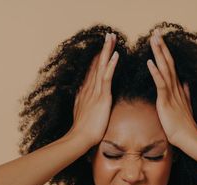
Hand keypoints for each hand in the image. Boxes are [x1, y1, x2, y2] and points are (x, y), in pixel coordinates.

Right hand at [71, 32, 118, 146]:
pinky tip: (116, 55)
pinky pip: (107, 78)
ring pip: (102, 66)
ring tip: (112, 38)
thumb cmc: (83, 130)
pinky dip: (111, 66)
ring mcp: (95, 92)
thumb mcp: (82, 113)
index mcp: (85, 91)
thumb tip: (83, 98)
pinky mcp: (102, 97)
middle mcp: (89, 88)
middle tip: (109, 35)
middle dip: (103, 49)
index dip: (98, 57)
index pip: (93, 70)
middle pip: (97, 64)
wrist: (80, 138)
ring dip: (107, 51)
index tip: (102, 46)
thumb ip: (83, 103)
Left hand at [147, 28, 196, 145]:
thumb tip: (186, 83)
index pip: (171, 66)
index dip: (165, 52)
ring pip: (165, 69)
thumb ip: (185, 94)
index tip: (160, 40)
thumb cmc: (184, 125)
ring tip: (153, 40)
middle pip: (168, 62)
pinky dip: (156, 72)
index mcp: (177, 88)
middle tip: (156, 32)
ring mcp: (171, 93)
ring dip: (159, 53)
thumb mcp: (186, 106)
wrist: (188, 138)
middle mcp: (175, 87)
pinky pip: (160, 84)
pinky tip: (150, 62)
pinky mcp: (166, 101)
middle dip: (161, 47)